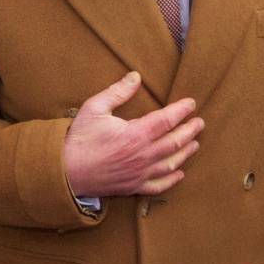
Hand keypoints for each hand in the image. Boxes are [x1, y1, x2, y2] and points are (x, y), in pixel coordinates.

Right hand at [62, 72, 203, 198]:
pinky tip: (179, 173)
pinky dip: (172, 180)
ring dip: (186, 152)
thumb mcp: (94, 108)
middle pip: (175, 142)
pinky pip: (159, 186)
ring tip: (195, 143)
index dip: (182, 110)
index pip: (167, 120)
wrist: (64, 171)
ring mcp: (140, 173)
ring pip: (172, 163)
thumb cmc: (78, 139)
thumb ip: (117, 92)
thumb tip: (136, 76)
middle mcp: (143, 155)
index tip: (191, 103)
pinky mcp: (133, 187)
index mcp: (135, 134)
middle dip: (190, 131)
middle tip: (199, 122)